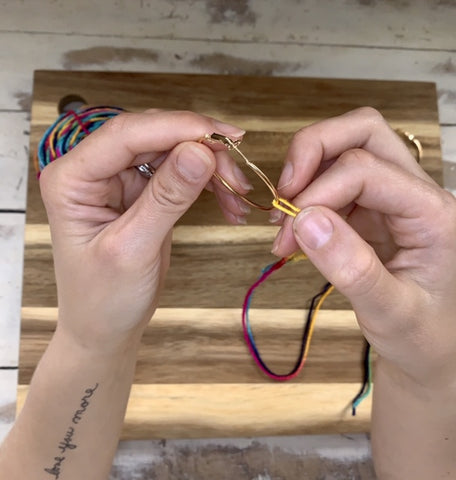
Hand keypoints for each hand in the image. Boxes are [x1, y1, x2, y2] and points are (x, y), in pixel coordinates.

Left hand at [39, 110, 244, 351]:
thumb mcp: (134, 249)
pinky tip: (228, 201)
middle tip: (239, 171)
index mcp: (72, 178)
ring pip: (172, 151)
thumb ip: (166, 198)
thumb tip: (201, 152)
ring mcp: (119, 180)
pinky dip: (207, 184)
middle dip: (200, 148)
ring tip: (239, 196)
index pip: (126, 134)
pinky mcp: (142, 193)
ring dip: (210, 168)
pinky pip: (179, 173)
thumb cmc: (104, 298)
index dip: (178, 128)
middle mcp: (94, 170)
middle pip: (153, 136)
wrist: (106, 328)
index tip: (223, 136)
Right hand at [272, 107, 455, 385]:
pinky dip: (307, 194)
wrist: (427, 353)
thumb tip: (304, 220)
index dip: (318, 191)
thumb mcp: (389, 312)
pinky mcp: (371, 209)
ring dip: (306, 173)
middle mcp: (414, 192)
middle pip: (363, 131)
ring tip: (283, 221)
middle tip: (282, 193)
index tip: (287, 231)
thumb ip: (351, 267)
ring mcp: (391, 197)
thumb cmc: (419, 336)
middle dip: (313, 150)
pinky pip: (334, 180)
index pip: (365, 170)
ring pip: (346, 148)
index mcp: (429, 212)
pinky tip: (294, 229)